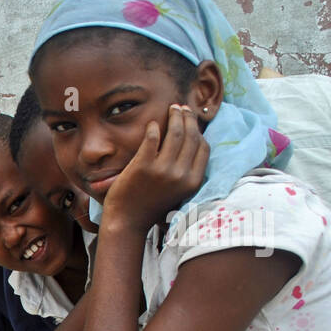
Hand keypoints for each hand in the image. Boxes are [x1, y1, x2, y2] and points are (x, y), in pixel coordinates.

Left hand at [102, 104, 209, 232]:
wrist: (127, 221)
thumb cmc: (151, 205)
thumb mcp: (177, 191)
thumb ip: (186, 171)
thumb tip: (193, 141)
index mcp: (192, 182)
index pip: (203, 148)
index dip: (199, 131)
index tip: (192, 122)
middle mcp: (180, 175)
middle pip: (191, 137)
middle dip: (188, 118)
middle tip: (182, 108)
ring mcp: (162, 170)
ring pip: (175, 133)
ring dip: (174, 117)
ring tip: (171, 109)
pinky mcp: (142, 166)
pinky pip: (152, 138)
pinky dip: (153, 127)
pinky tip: (152, 124)